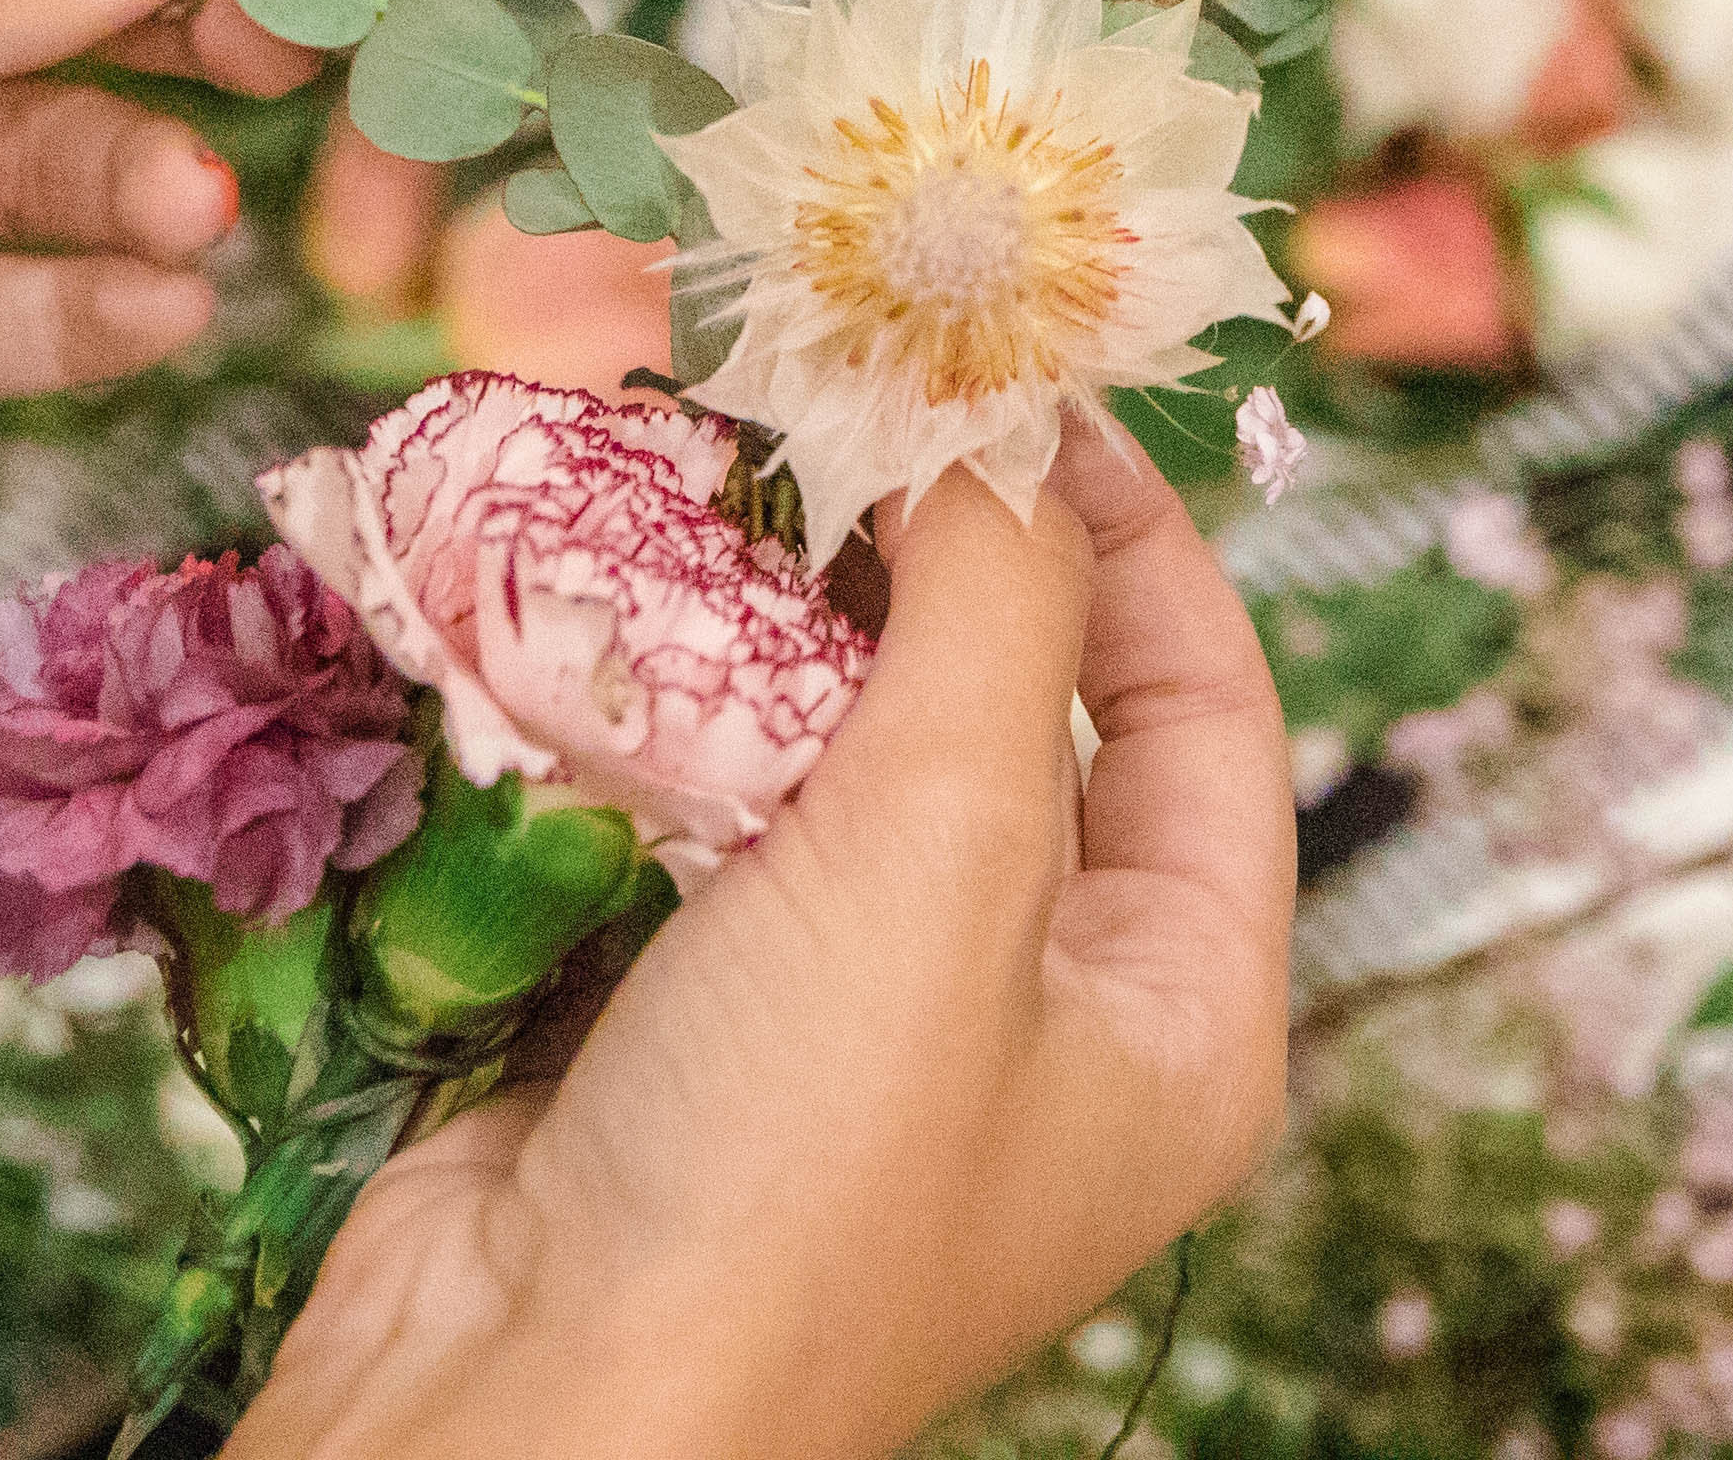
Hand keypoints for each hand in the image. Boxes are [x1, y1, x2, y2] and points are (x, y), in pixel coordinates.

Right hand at [250, 419, 1298, 1459]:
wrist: (524, 1410)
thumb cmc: (792, 1175)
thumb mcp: (950, 850)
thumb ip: (994, 604)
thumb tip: (994, 416)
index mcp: (1179, 1018)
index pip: (1209, 706)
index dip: (1132, 526)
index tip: (1025, 377)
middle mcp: (1035, 1019)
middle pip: (1015, 705)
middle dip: (919, 546)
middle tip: (827, 388)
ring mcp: (852, 1018)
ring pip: (835, 737)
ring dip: (767, 605)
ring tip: (706, 456)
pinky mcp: (685, 1012)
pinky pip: (697, 803)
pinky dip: (656, 694)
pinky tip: (608, 589)